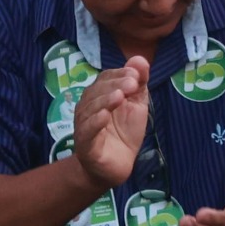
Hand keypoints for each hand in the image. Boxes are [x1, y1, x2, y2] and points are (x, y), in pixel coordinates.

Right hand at [71, 56, 149, 189]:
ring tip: (120, 96)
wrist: (117, 166)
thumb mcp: (137, 103)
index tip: (136, 74)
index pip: (105, 78)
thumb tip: (139, 58)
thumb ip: (139, 82)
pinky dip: (95, 122)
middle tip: (132, 84)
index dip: (120, 74)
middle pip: (96, 91)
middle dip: (115, 85)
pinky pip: (87, 131)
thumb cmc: (124, 132)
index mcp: (99, 95)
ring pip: (90, 109)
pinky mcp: (85, 145)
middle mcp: (88, 107)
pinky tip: (105, 116)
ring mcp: (85, 126)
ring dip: (105, 100)